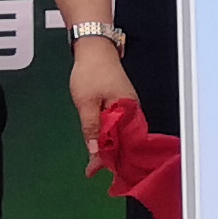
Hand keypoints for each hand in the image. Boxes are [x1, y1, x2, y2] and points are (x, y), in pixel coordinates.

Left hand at [68, 37, 138, 175]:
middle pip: (124, 140)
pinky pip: (117, 124)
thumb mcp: (86, 102)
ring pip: (119, 133)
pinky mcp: (120, 103)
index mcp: (127, 110)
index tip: (97, 170)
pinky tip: (100, 143)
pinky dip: (108, 135)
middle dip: (110, 157)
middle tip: (92, 171)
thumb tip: (95, 150)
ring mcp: (126, 106)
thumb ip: (92, 128)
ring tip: (95, 163)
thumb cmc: (91, 71)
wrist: (94, 48)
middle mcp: (131, 110)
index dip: (110, 158)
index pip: (123, 142)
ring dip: (108, 147)